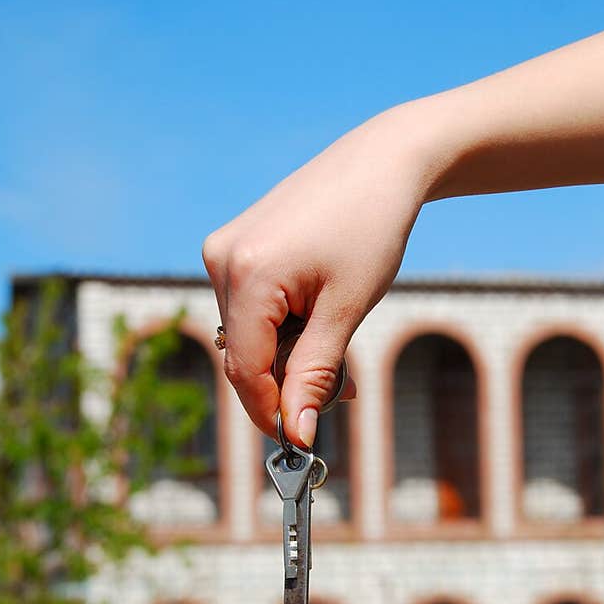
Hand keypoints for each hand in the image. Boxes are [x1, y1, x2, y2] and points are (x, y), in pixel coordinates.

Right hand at [202, 104, 430, 446]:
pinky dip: (280, 328)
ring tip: (338, 350)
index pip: (243, 369)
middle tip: (341, 393)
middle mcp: (222, 259)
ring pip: (246, 335)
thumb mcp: (346, 311)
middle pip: (242, 355)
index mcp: (248, 273)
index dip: (270, 411)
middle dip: (285, 385)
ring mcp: (223, 250)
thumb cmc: (372, 228)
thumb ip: (315, 375)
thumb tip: (298, 433)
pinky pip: (248, 308)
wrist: (381, 162)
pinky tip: (317, 320)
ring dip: (286, 357)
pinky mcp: (233, 246)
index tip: (302, 441)